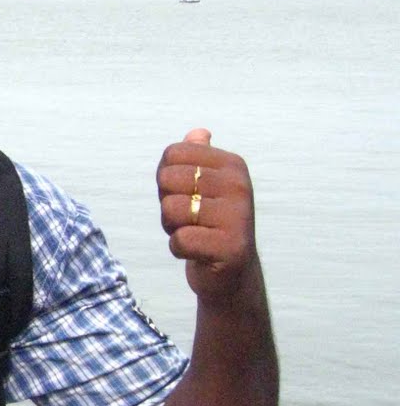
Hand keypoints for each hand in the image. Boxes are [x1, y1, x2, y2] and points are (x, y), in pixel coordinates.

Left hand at [158, 128, 260, 302]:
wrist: (231, 272)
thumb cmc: (208, 223)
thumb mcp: (202, 186)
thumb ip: (197, 158)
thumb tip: (198, 133)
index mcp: (232, 165)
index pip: (172, 154)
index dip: (165, 177)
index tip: (185, 194)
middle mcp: (239, 186)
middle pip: (167, 179)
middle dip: (166, 203)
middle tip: (188, 218)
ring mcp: (238, 217)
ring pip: (170, 210)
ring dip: (172, 227)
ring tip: (193, 233)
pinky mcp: (231, 248)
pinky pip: (179, 240)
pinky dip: (178, 249)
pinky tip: (197, 251)